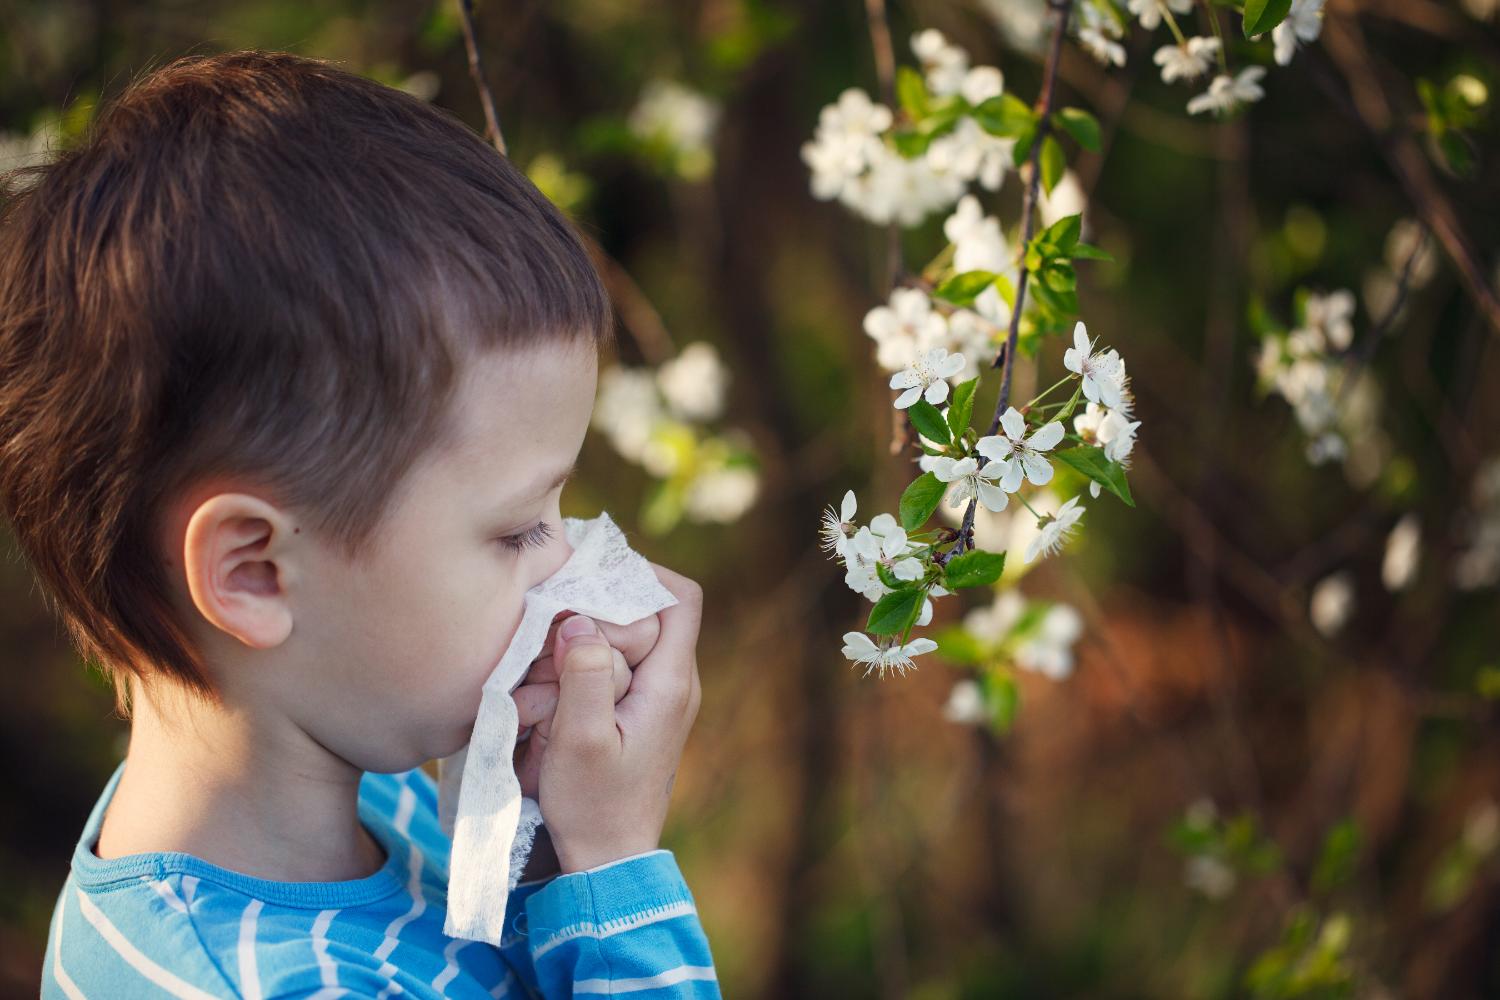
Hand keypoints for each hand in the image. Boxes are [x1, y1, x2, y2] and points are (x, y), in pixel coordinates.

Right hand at [537, 565, 701, 872]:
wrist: (608, 859)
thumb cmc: (595, 805)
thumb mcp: (580, 740)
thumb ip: (584, 675)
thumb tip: (578, 620)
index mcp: (671, 682)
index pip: (681, 598)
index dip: (641, 576)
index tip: (589, 583)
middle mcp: (674, 682)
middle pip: (643, 613)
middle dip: (592, 621)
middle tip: (549, 653)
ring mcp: (658, 697)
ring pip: (622, 641)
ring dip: (577, 652)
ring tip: (542, 688)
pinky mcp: (638, 711)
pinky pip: (613, 669)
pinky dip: (578, 674)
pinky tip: (547, 703)